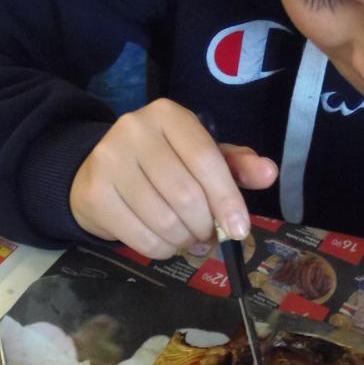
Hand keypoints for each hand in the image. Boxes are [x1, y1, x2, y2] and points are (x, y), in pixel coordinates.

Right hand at [70, 99, 277, 258]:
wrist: (98, 171)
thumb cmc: (161, 163)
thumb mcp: (201, 155)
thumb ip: (236, 164)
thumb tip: (269, 173)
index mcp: (167, 114)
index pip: (206, 160)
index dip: (227, 199)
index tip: (239, 229)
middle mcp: (133, 130)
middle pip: (186, 195)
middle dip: (205, 226)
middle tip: (208, 236)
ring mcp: (109, 161)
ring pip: (164, 220)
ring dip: (184, 241)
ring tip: (187, 239)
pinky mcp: (95, 194)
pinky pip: (141, 238)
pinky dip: (162, 250)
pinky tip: (165, 243)